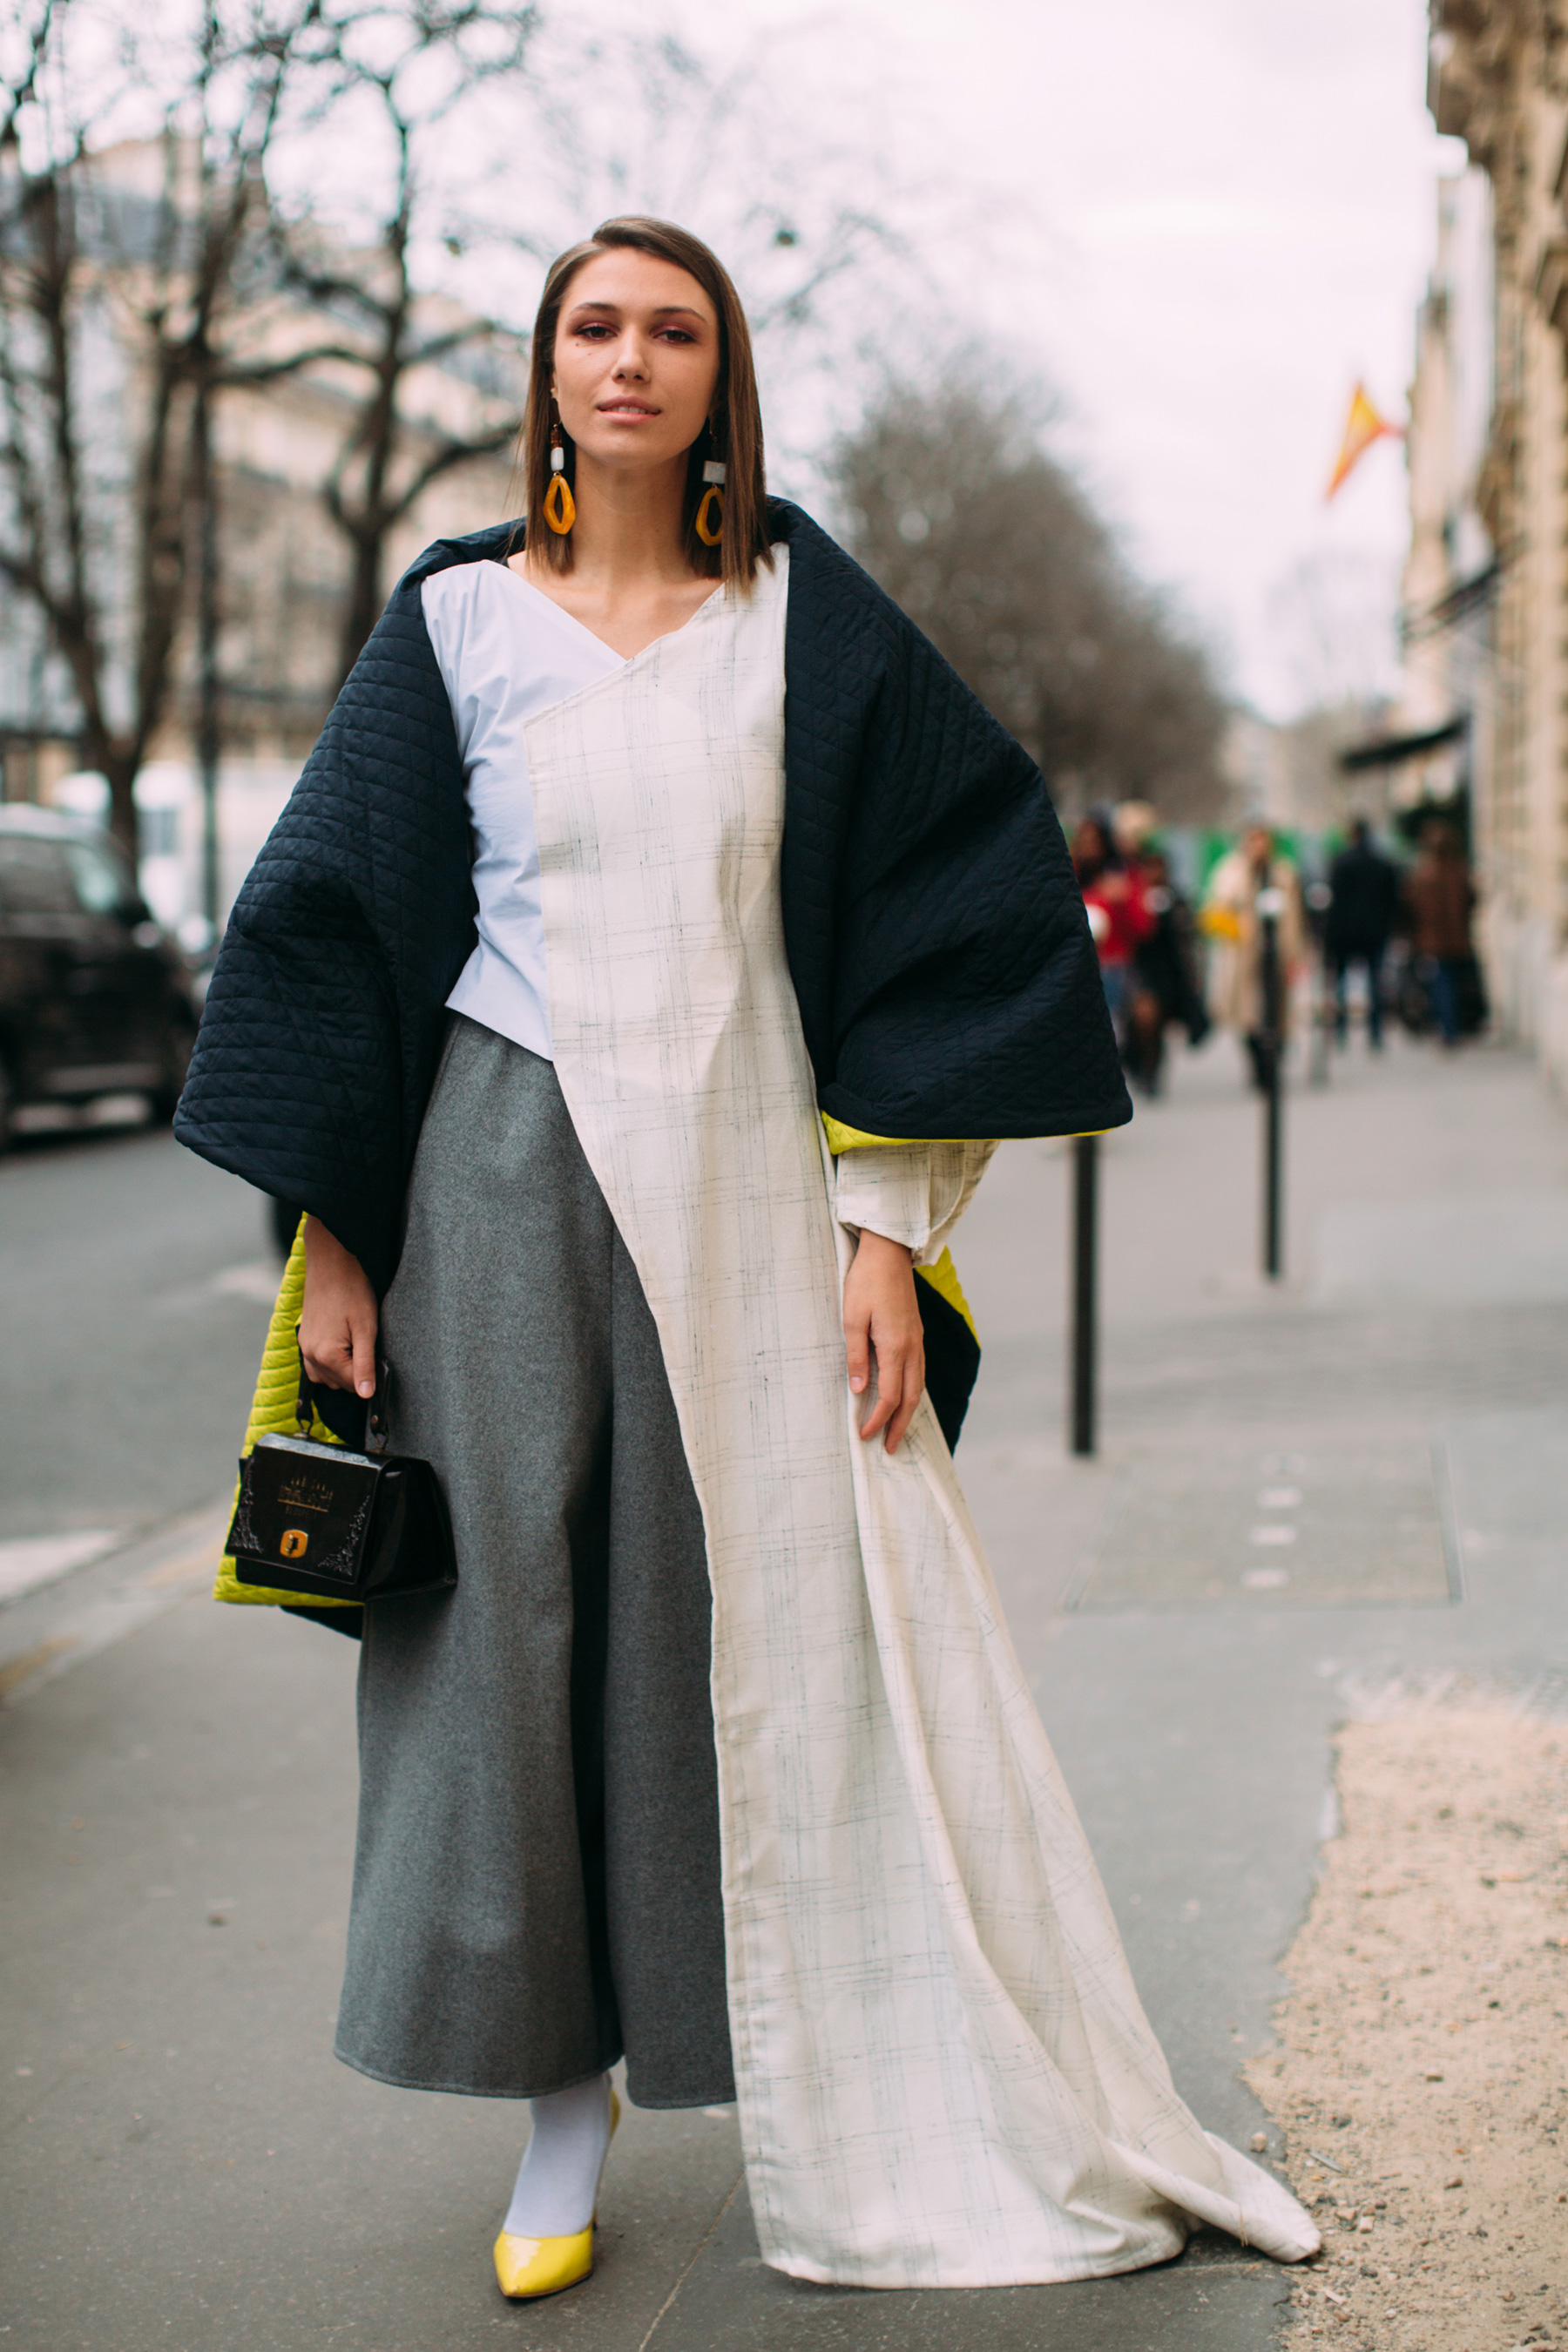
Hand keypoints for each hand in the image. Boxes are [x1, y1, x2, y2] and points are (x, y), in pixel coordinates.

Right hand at [300, 1216, 378, 1397]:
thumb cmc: (352, 1291)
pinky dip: (329, 1364)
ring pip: (327, 1377)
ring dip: (344, 1370)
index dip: (371, 1376)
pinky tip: (343, 1347)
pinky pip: (315, 1365)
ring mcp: (304, 1347)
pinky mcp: (304, 1338)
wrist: (331, 1263)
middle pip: (340, 1383)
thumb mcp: (366, 1329)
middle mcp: (310, 1355)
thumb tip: (366, 1395)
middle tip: (369, 1345)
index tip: (381, 1360)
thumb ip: (365, 1364)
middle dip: (358, 1372)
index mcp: (326, 1355)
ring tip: (357, 1344)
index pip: (353, 1385)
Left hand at [842, 1229, 924, 1455]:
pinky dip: (912, 1391)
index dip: (878, 1419)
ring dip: (908, 1411)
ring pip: (919, 1385)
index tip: (865, 1435)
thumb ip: (856, 1356)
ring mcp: (917, 1340)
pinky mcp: (915, 1333)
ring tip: (897, 1430)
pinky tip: (905, 1397)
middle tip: (890, 1448)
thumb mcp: (852, 1319)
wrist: (888, 1252)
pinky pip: (918, 1371)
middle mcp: (912, 1347)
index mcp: (895, 1346)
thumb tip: (859, 1390)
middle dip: (900, 1425)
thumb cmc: (866, 1281)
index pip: (890, 1395)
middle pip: (911, 1397)